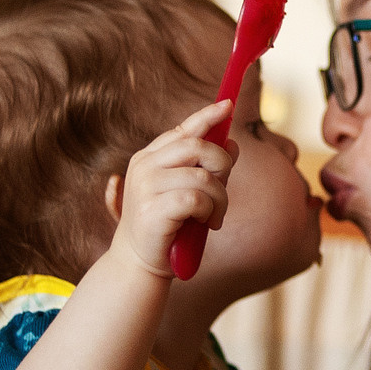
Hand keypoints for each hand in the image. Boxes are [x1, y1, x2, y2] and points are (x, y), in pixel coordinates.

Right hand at [107, 100, 233, 277]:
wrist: (138, 263)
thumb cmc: (167, 226)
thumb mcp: (188, 192)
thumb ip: (207, 168)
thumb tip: (231, 143)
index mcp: (149, 158)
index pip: (182, 130)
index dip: (207, 116)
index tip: (228, 105)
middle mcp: (144, 167)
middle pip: (196, 146)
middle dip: (221, 164)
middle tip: (223, 187)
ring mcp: (145, 187)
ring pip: (203, 176)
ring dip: (220, 198)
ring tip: (214, 216)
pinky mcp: (152, 209)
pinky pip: (197, 198)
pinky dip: (210, 211)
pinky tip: (205, 222)